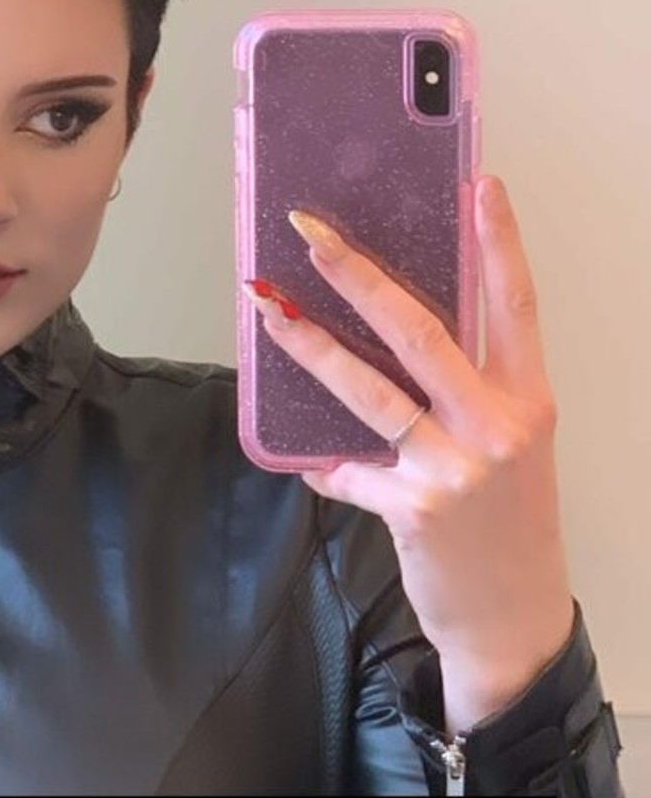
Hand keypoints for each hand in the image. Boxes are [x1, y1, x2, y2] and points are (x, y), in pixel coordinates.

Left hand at [244, 175, 575, 729]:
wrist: (511, 615)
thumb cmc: (505, 526)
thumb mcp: (509, 451)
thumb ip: (470, 397)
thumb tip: (397, 343)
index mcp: (527, 400)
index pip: (515, 304)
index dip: (499, 242)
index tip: (478, 181)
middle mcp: (496, 425)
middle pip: (421, 329)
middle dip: (359, 275)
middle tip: (312, 232)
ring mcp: (453, 466)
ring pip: (369, 390)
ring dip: (311, 346)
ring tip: (270, 310)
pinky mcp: (413, 507)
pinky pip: (350, 470)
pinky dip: (327, 466)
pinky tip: (313, 464)